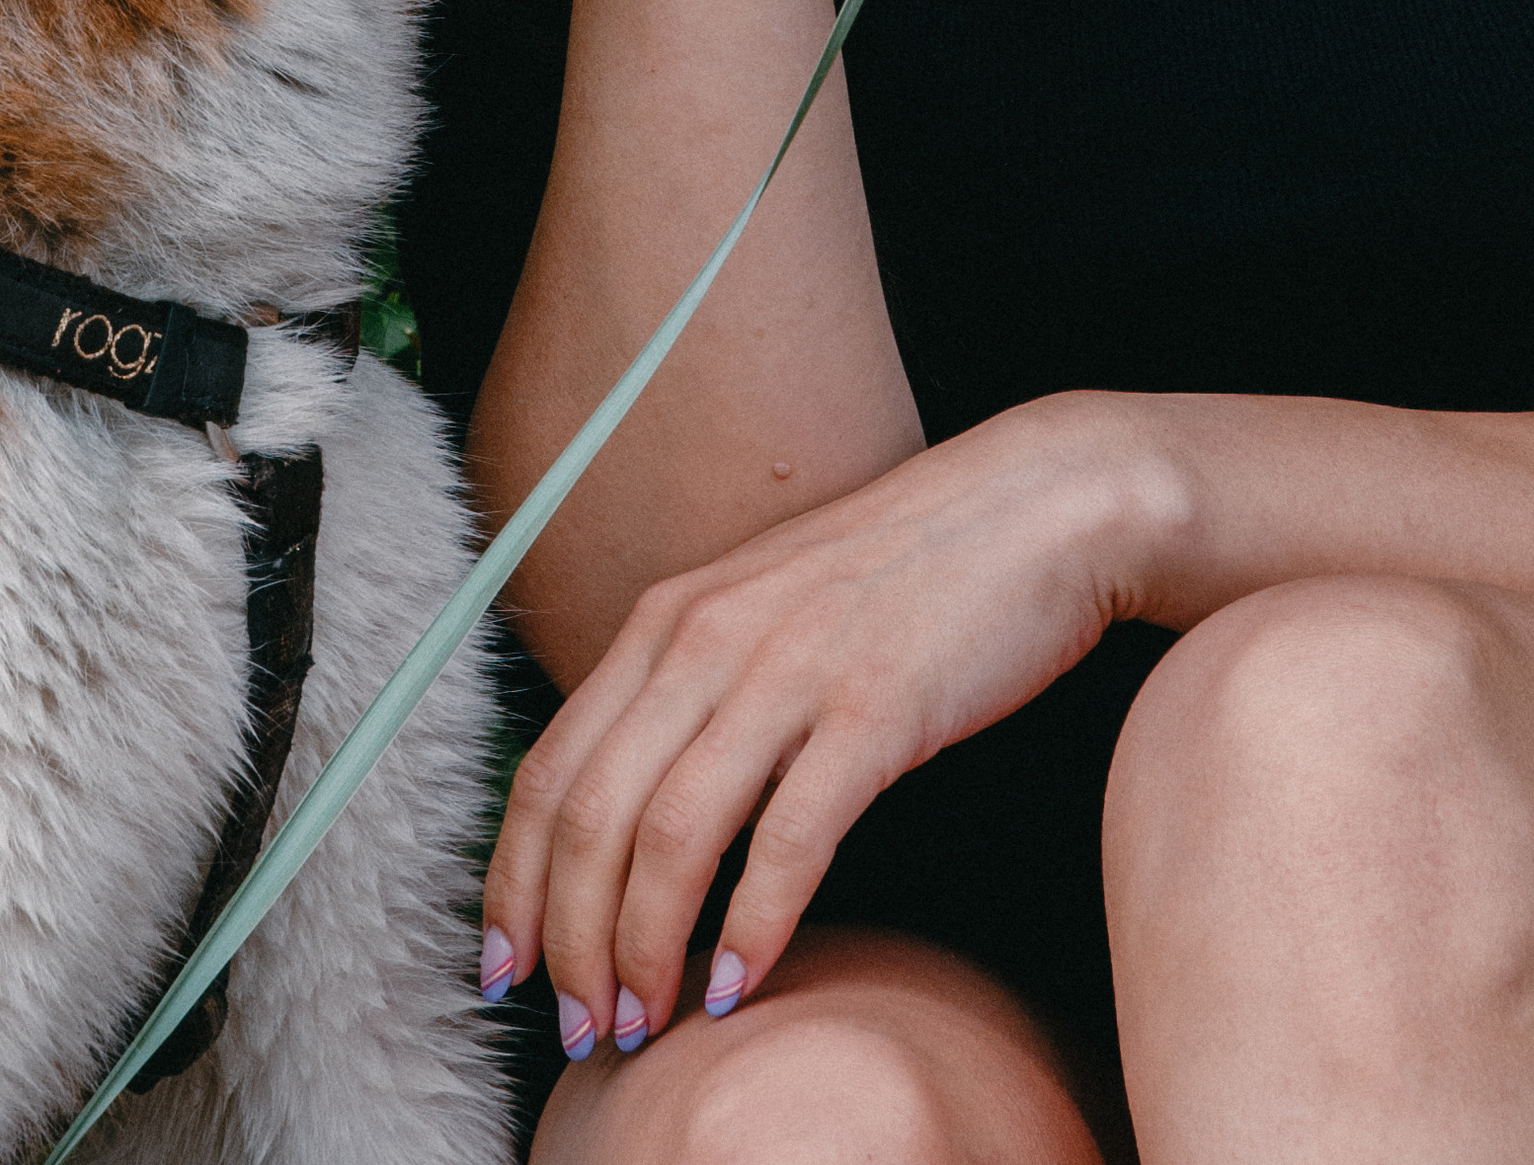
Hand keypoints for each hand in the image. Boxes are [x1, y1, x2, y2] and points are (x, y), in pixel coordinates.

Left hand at [479, 399, 1167, 1057]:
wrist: (1029, 507)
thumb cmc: (895, 573)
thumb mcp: (759, 611)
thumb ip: (690, 689)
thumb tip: (631, 815)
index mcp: (667, 617)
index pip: (549, 768)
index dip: (513, 881)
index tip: (504, 965)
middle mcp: (707, 637)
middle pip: (592, 815)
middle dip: (570, 939)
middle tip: (581, 1025)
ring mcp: (789, 670)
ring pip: (671, 835)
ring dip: (644, 949)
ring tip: (645, 1023)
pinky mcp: (874, 709)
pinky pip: (790, 838)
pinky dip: (752, 925)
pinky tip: (739, 983)